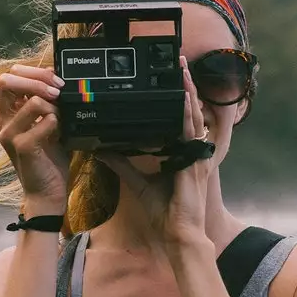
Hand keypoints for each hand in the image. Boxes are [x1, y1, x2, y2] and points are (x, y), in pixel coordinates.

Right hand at [0, 65, 68, 212]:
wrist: (48, 192)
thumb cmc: (49, 158)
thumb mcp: (48, 124)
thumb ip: (48, 102)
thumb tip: (55, 76)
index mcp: (7, 114)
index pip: (10, 76)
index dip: (33, 72)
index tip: (55, 80)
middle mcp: (3, 121)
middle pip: (8, 80)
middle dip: (38, 80)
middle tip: (59, 91)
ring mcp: (9, 134)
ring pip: (32, 101)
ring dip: (54, 105)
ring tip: (61, 118)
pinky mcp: (21, 147)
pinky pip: (43, 122)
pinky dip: (57, 123)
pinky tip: (60, 133)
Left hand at [97, 57, 212, 246]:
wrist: (178, 235)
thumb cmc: (164, 214)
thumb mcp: (137, 182)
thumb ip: (121, 163)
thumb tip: (100, 148)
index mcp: (180, 154)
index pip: (178, 119)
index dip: (177, 98)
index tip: (170, 78)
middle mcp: (190, 151)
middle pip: (188, 111)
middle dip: (184, 86)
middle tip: (178, 62)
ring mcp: (195, 155)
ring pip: (192, 116)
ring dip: (188, 91)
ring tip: (182, 70)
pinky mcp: (194, 162)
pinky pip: (191, 133)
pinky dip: (188, 114)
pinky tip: (185, 98)